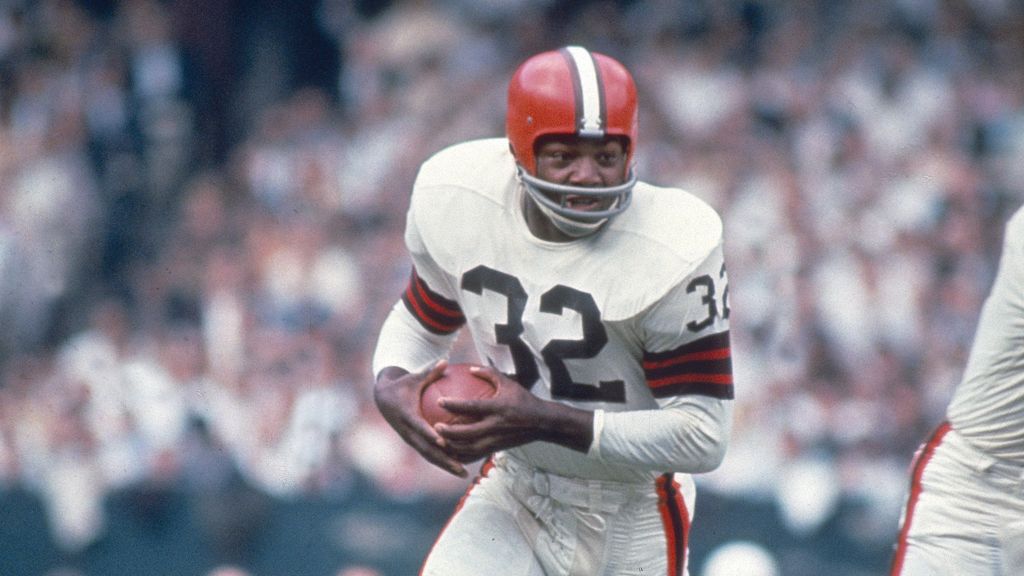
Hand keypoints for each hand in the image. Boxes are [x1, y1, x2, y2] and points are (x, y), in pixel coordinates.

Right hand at [373, 361, 467, 476]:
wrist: (383, 398)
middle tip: (461, 468)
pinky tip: (458, 465)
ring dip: (445, 465)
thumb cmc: (403, 385)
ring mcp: (410, 439)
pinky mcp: (413, 442)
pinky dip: (442, 460)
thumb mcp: (414, 378)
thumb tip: (445, 361)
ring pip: (428, 455)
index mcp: (407, 416)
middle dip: (444, 460)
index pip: (421, 428)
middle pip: (427, 449)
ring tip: (463, 473)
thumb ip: (430, 372)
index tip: (445, 443)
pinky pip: (428, 453)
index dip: (431, 436)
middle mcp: (408, 431)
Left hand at [434, 365, 592, 462]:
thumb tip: (470, 368)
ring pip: (470, 448)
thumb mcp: (509, 383)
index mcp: (498, 408)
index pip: (472, 407)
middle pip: (468, 432)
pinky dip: (463, 455)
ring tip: (439, 441)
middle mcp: (496, 426)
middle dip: (449, 432)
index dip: (455, 404)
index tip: (440, 401)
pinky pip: (476, 455)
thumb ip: (489, 373)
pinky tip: (451, 453)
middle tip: (434, 427)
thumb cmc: (524, 400)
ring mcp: (496, 440)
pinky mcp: (497, 449)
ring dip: (453, 446)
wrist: (542, 423)